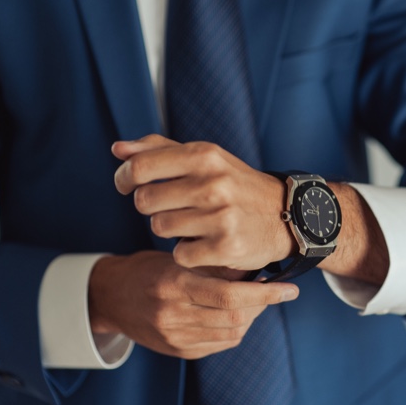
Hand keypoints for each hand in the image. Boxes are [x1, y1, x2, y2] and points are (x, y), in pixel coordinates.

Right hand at [88, 251, 298, 358]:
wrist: (110, 298)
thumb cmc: (148, 269)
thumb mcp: (178, 258)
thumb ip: (215, 265)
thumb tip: (257, 266)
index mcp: (174, 284)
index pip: (230, 295)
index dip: (266, 294)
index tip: (290, 290)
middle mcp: (174, 315)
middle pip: (235, 317)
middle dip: (262, 304)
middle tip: (273, 290)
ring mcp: (175, 337)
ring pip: (233, 333)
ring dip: (252, 316)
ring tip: (254, 299)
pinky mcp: (178, 351)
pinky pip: (220, 344)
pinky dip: (236, 329)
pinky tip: (236, 313)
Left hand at [111, 134, 294, 270]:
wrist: (288, 215)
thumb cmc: (236, 185)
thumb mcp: (206, 159)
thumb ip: (159, 150)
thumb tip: (117, 149)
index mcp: (205, 156)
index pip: (140, 167)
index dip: (124, 178)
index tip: (127, 185)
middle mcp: (214, 184)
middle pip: (144, 201)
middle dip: (152, 207)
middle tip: (172, 207)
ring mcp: (221, 217)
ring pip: (160, 228)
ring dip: (171, 230)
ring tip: (194, 224)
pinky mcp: (227, 247)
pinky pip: (180, 255)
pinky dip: (188, 253)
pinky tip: (206, 244)